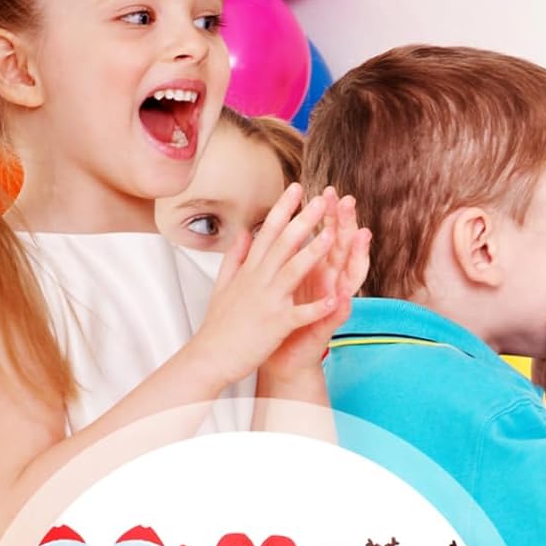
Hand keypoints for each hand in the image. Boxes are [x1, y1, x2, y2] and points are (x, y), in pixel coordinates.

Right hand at [192, 184, 343, 387]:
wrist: (209, 357)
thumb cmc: (219, 324)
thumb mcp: (223, 285)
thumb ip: (236, 258)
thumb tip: (244, 234)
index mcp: (250, 271)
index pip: (268, 232)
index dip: (283, 208)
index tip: (297, 187)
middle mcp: (259, 281)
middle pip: (283, 244)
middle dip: (304, 220)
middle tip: (321, 199)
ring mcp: (267, 301)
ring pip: (292, 271)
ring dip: (313, 252)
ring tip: (332, 235)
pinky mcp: (275, 325)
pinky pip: (300, 314)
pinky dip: (317, 307)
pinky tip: (335, 298)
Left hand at [260, 190, 371, 384]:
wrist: (283, 357)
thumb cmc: (282, 318)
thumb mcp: (281, 280)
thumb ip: (285, 254)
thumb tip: (284, 226)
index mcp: (314, 271)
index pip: (325, 235)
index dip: (327, 214)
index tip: (326, 190)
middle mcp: (328, 283)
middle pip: (341, 248)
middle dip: (346, 224)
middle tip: (349, 202)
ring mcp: (331, 304)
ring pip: (347, 276)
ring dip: (356, 256)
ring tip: (362, 237)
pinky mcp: (326, 327)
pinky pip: (335, 315)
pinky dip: (340, 307)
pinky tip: (345, 297)